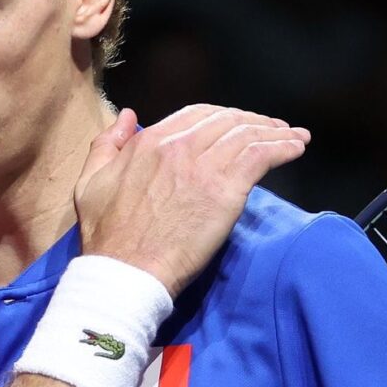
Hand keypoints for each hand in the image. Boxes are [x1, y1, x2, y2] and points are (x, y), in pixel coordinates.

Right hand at [75, 105, 308, 296]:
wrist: (125, 271)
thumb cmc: (106, 237)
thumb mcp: (90, 182)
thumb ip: (107, 144)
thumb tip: (127, 116)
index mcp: (149, 142)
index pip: (195, 115)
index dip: (221, 116)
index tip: (236, 123)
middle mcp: (178, 146)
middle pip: (226, 121)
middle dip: (253, 121)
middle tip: (272, 128)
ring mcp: (203, 167)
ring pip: (248, 134)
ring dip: (275, 132)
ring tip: (293, 137)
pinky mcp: (226, 190)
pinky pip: (261, 156)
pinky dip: (282, 148)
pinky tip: (296, 148)